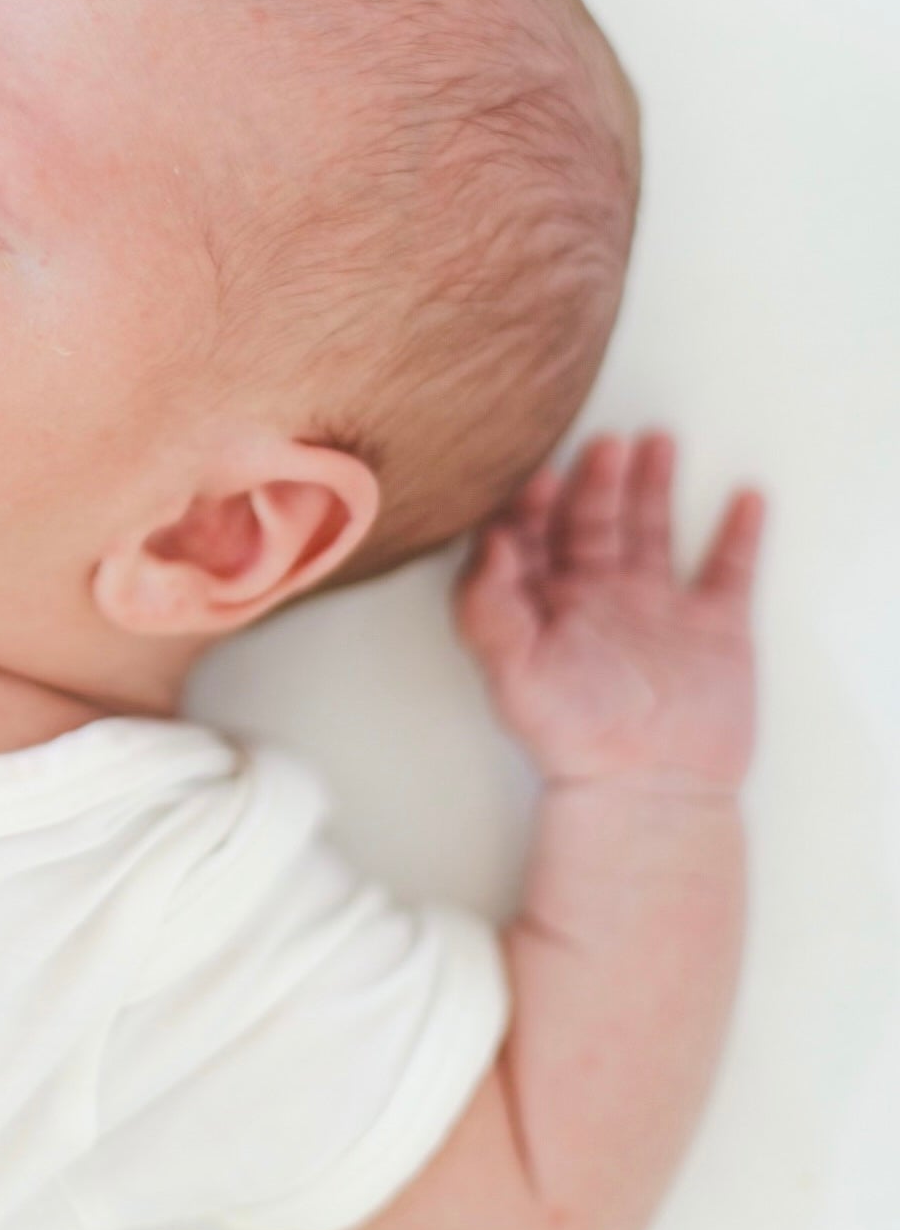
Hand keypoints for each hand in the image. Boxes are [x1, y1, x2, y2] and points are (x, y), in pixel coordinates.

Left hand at [452, 431, 765, 793]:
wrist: (647, 788)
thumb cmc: (571, 737)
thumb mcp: (508, 668)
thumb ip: (487, 603)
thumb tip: (489, 539)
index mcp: (546, 607)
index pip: (533, 539)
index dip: (532, 504)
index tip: (538, 476)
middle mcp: (599, 602)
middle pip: (592, 522)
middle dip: (595, 480)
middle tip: (602, 443)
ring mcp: (657, 610)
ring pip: (652, 530)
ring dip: (652, 486)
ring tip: (654, 442)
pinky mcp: (713, 627)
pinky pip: (727, 568)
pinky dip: (738, 532)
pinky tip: (743, 497)